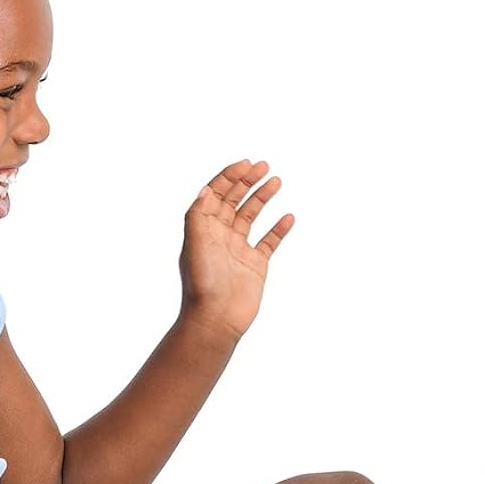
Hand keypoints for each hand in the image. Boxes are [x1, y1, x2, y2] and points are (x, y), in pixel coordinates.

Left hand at [178, 159, 293, 340]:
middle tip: (264, 166)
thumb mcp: (195, 244)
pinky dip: (279, 228)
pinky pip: (269, 241)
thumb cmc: (202, 284)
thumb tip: (207, 188)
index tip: (246, 164)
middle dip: (248, 181)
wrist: (216, 320)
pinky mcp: (255, 265)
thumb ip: (198, 214)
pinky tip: (289, 217)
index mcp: (203, 228)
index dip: (229, 177)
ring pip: (252, 216)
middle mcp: (220, 236)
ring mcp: (238, 249)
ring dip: (263, 198)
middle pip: (234, 200)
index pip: (216, 194)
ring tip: (277, 181)